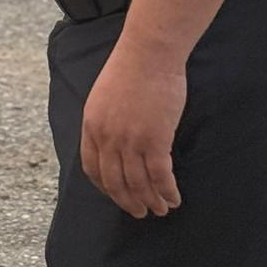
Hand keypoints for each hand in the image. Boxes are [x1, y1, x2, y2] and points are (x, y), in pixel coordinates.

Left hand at [79, 37, 184, 217]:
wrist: (148, 53)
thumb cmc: (130, 69)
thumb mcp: (104, 97)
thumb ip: (105, 121)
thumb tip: (115, 142)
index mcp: (92, 126)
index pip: (92, 168)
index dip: (105, 187)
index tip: (116, 196)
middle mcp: (107, 138)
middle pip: (115, 182)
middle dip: (128, 201)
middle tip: (140, 212)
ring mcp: (130, 140)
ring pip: (139, 183)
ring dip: (151, 201)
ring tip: (161, 209)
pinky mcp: (155, 140)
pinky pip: (160, 176)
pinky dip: (167, 191)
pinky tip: (174, 198)